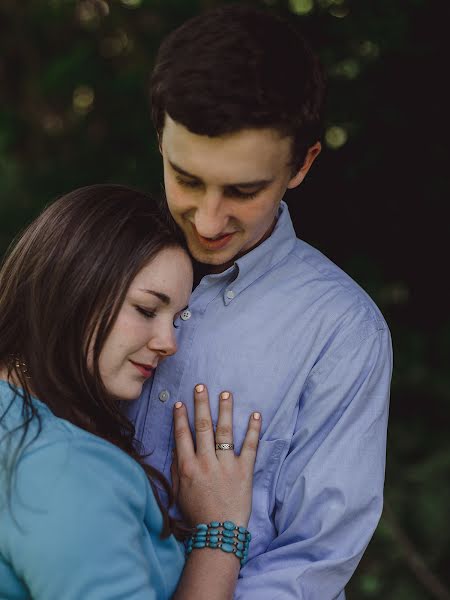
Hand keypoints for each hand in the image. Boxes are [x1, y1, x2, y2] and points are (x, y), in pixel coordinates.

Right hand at [171, 384, 260, 527]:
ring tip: (225, 393)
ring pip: (224, 431)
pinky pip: (250, 446)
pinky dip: (253, 430)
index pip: (183, 435)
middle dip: (201, 404)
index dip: (181, 417)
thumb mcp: (178, 491)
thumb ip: (176, 468)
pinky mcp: (244, 471)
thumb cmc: (197, 514)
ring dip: (225, 410)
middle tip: (201, 386)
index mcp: (187, 467)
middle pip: (203, 427)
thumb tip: (176, 446)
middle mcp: (205, 462)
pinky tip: (256, 414)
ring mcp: (225, 465)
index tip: (182, 402)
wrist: (219, 533)